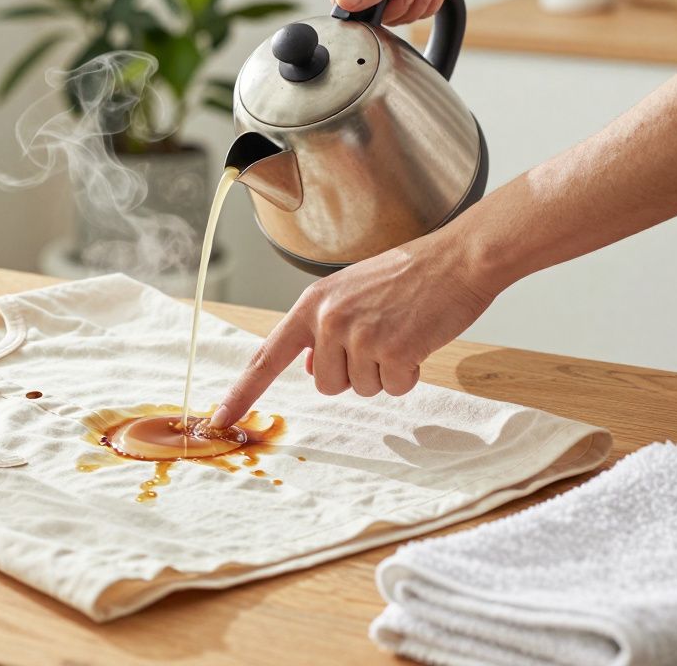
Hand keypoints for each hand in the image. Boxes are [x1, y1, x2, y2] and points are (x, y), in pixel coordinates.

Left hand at [208, 232, 499, 428]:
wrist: (457, 259)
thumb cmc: (408, 276)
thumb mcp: (351, 292)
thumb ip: (324, 328)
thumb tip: (310, 369)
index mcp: (312, 303)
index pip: (267, 356)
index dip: (242, 392)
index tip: (220, 418)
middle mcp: (328, 319)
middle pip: (325, 384)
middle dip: (354, 373)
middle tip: (381, 337)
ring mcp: (359, 336)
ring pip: (361, 388)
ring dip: (384, 372)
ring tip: (401, 333)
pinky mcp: (392, 351)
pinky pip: (393, 388)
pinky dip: (408, 374)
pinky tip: (418, 341)